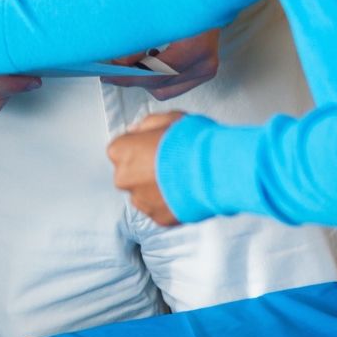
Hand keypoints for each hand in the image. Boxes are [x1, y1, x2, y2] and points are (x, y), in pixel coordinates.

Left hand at [105, 29, 220, 100]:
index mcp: (196, 48)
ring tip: (132, 58)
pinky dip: (156, 75)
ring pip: (164, 89)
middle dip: (133, 77)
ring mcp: (206, 70)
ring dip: (144, 77)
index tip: (108, 75)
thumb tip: (118, 63)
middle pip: (160, 84)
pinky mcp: (204, 72)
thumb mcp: (158, 14)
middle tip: (110, 69)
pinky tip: (150, 56)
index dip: (130, 76)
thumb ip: (138, 41)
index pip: (157, 72)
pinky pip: (172, 84)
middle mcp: (205, 64)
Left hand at [107, 112, 183, 226]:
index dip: (141, 146)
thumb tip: (135, 131)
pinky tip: (186, 191)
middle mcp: (124, 178)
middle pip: (130, 173)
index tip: (156, 146)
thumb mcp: (168, 119)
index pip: (122, 148)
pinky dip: (170, 202)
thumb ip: (146, 125)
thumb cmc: (191, 141)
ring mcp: (141, 201)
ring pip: (144, 193)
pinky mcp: (158, 218)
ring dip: (157, 187)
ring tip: (182, 178)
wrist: (215, 170)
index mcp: (121, 151)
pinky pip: (160, 208)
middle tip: (171, 162)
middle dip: (146, 169)